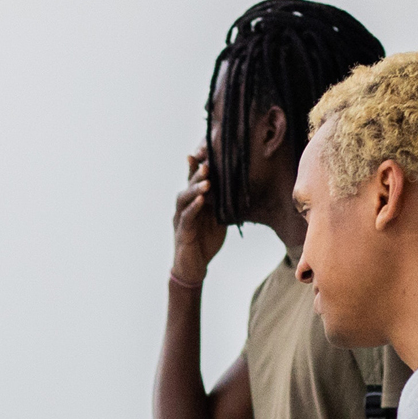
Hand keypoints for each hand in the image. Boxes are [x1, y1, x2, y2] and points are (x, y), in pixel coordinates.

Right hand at [172, 145, 226, 284]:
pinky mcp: (182, 233)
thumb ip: (221, 204)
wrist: (193, 267)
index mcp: (193, 204)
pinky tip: (202, 200)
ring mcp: (181, 221)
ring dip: (195, 189)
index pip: (194, 182)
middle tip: (208, 163)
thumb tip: (236, 189)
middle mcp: (184, 209)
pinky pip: (186, 218)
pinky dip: (194, 208)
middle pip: (188, 186)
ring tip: (206, 180)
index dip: (197, 167)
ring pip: (184, 199)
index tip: (204, 151)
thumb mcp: (217, 219)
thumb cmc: (205, 243)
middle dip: (196, 174)